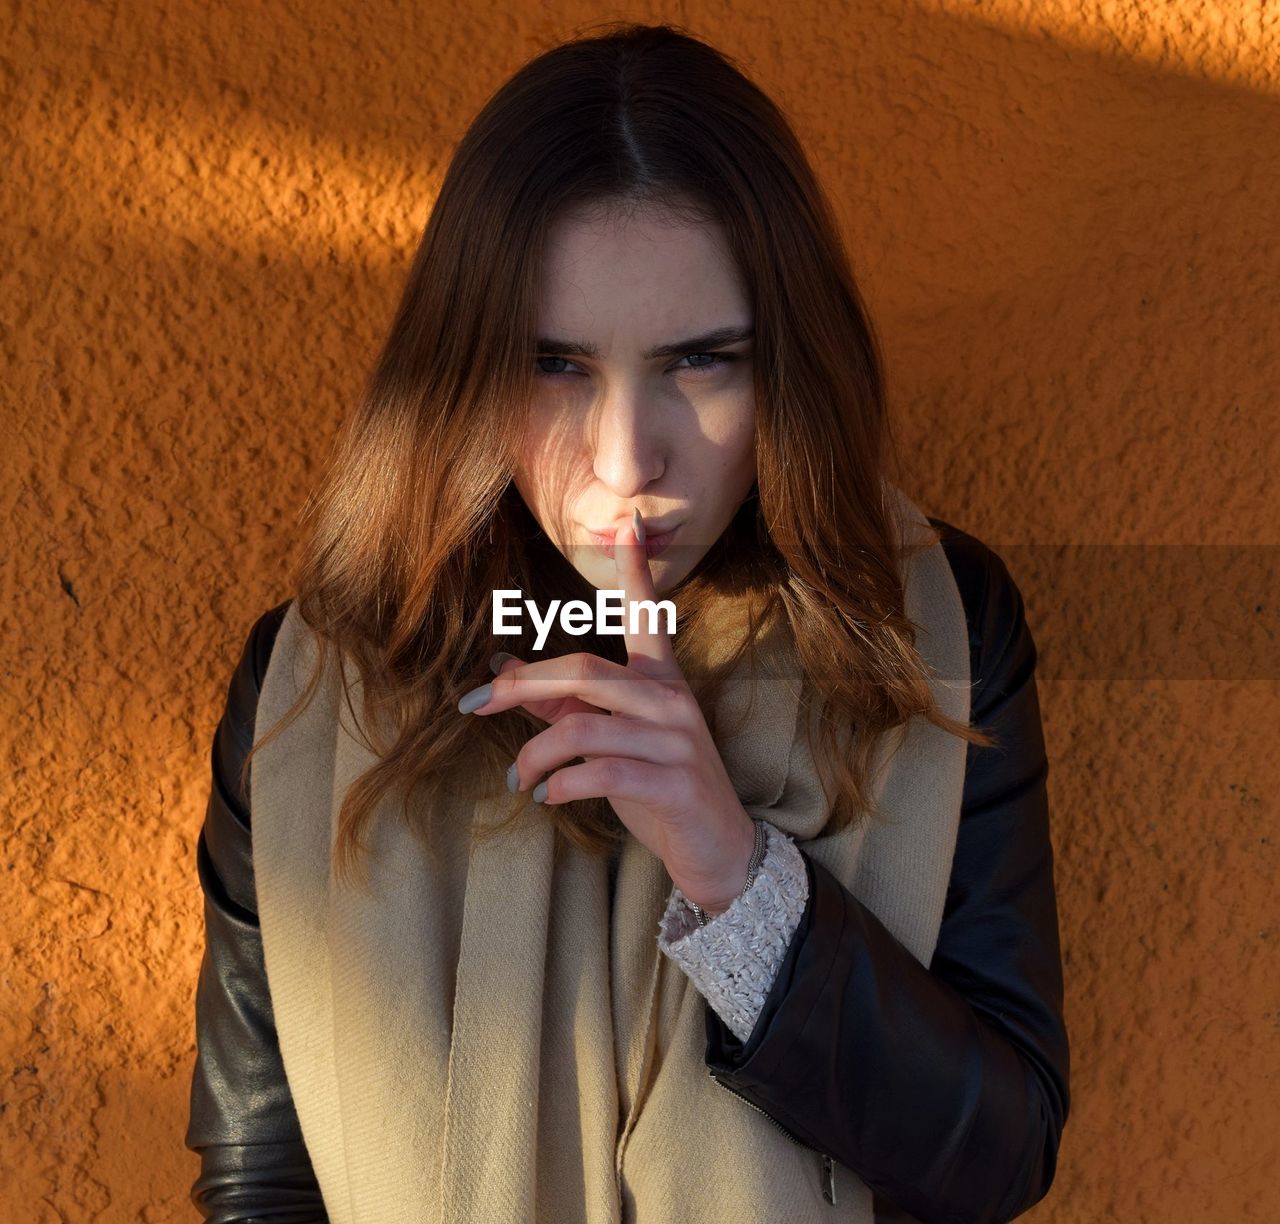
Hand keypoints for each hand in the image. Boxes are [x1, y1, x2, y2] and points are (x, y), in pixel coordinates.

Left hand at [459, 508, 757, 915]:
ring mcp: (676, 739)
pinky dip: (563, 784)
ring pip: (585, 726)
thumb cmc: (657, 789)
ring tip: (519, 781)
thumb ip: (559, 706)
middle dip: (520, 686)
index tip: (628, 522)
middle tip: (474, 704)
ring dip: (535, 754)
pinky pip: (604, 771)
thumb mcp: (607, 742)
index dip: (635, 570)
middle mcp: (670, 700)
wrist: (717, 849)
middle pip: (583, 670)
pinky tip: (549, 798)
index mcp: (659, 681)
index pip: (646, 615)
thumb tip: (501, 672)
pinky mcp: (674, 782)